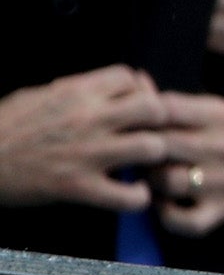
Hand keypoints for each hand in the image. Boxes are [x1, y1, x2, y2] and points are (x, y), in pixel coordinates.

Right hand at [0, 67, 171, 208]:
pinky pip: (128, 196)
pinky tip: (131, 194)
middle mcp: (87, 119)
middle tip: (148, 133)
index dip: (138, 89)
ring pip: (152, 148)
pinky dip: (138, 198)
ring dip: (154, 158)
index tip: (133, 105)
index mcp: (75, 92)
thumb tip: (111, 88)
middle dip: (158, 121)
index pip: (130, 77)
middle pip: (154, 108)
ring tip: (144, 164)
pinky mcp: (78, 187)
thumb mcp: (40, 95)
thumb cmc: (5, 126)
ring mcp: (86, 154)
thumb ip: (78, 90)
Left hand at [145, 93, 223, 236]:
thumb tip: (135, 80)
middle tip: (133, 151)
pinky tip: (164, 201)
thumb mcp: (206, 109)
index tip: (130, 123)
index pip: (168, 109)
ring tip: (151, 174)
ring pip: (168, 181)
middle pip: (164, 145)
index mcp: (220, 115)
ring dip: (151, 179)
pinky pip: (182, 220)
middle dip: (142, 149)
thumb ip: (170, 101)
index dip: (142, 116)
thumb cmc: (221, 131)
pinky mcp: (222, 209)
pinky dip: (165, 213)